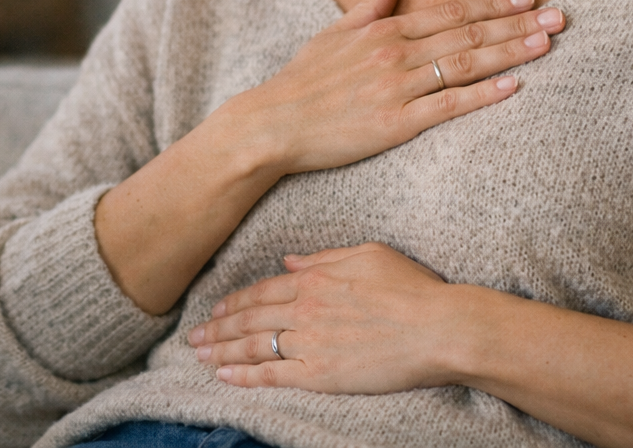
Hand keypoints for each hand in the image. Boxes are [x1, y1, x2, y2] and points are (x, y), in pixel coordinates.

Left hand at [189, 243, 456, 392]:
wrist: (439, 328)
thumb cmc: (412, 289)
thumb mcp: (368, 254)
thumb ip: (324, 258)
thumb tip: (290, 260)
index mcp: (315, 278)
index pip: (262, 290)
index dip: (235, 301)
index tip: (216, 309)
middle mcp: (305, 309)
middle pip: (249, 319)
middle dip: (217, 328)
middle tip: (193, 337)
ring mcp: (310, 342)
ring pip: (253, 346)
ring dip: (221, 351)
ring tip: (199, 356)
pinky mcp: (321, 374)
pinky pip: (273, 375)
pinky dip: (244, 376)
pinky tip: (225, 377)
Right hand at [217, 0, 563, 176]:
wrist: (272, 123)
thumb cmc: (302, 82)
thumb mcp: (333, 34)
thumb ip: (369, 6)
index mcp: (383, 30)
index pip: (451, 12)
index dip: (493, 5)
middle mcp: (395, 52)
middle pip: (468, 34)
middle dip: (518, 25)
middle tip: (561, 16)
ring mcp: (397, 87)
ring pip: (465, 64)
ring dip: (511, 53)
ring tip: (548, 43)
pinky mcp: (395, 122)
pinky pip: (448, 105)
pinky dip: (483, 94)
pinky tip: (513, 86)